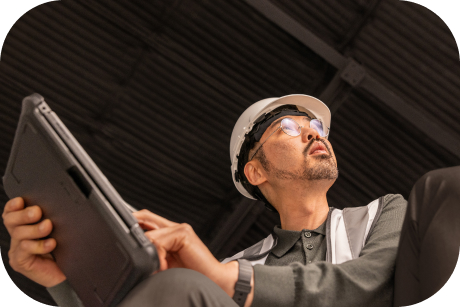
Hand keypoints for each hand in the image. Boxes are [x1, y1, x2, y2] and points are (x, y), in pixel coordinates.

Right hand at [2, 197, 65, 286]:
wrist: (67, 273)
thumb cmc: (64, 250)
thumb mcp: (60, 230)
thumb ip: (54, 218)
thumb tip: (59, 204)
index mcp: (26, 225)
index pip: (12, 212)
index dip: (13, 206)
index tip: (21, 200)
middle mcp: (19, 236)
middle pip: (11, 220)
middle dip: (23, 214)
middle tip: (37, 212)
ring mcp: (18, 250)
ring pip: (18, 234)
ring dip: (34, 229)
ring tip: (48, 226)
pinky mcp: (21, 262)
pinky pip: (25, 250)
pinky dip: (39, 245)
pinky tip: (51, 243)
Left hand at [133, 209, 253, 301]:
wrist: (214, 280)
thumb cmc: (192, 275)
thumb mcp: (164, 266)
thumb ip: (153, 256)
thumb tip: (133, 253)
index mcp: (170, 233)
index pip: (145, 219)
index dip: (132, 222)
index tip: (120, 231)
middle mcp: (175, 227)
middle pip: (145, 216)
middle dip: (133, 227)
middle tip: (127, 242)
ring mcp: (180, 228)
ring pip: (150, 234)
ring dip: (149, 253)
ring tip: (158, 267)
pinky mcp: (184, 233)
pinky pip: (159, 241)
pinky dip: (157, 256)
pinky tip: (164, 266)